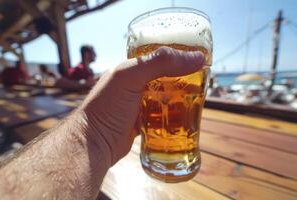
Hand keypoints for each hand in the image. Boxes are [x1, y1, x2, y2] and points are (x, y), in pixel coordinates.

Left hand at [79, 46, 205, 165]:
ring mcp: (138, 104)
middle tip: (203, 81)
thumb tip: (197, 58)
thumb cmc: (108, 107)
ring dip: (181, 98)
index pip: (158, 57)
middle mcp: (134, 84)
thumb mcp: (131, 77)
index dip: (177, 56)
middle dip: (183, 79)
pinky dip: (173, 115)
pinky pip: (162, 115)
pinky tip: (185, 117)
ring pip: (166, 97)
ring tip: (198, 98)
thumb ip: (160, 63)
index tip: (198, 59)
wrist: (94, 144)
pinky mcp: (142, 122)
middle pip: (165, 77)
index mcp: (130, 69)